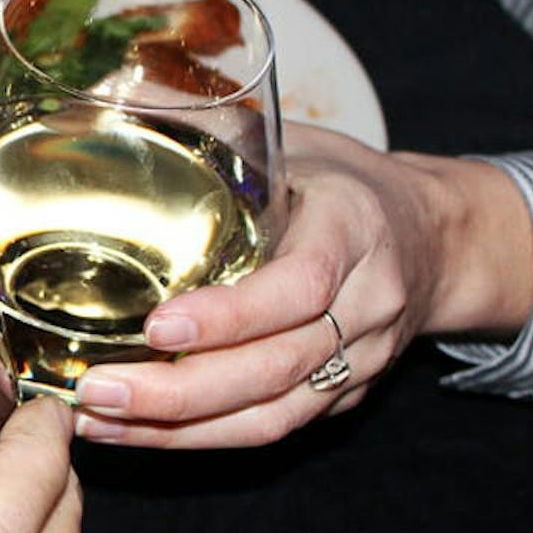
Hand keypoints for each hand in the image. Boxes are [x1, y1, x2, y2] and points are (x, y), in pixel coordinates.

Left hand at [72, 125, 532, 447]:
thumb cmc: (341, 180)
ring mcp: (358, 360)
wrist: (435, 235)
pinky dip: (200, 440)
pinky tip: (135, 435)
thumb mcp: (289, 139)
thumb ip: (205, 122)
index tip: (160, 326)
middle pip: (276, 368)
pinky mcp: (340, 397)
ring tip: (97, 422)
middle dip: (181, 393)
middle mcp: (365, 305)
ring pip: (272, 414)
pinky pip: (271, 429)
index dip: (231, 316)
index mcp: (353, 230)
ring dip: (179, 431)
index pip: (298, 287)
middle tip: (98, 391)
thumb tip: (100, 92)